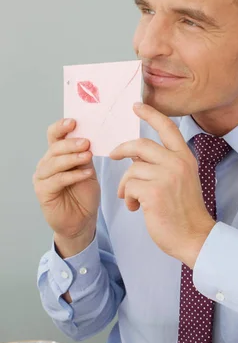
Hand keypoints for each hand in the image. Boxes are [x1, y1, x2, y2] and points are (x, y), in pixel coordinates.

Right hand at [33, 119, 100, 255]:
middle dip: (71, 143)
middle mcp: (46, 164)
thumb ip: (85, 155)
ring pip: (54, 163)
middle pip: (54, 148)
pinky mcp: (43, 192)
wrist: (82, 220)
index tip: (73, 122)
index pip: (54, 136)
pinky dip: (72, 175)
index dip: (61, 127)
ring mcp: (42, 178)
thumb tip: (90, 137)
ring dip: (72, 158)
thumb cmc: (84, 194)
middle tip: (86, 142)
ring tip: (88, 156)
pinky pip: (57, 180)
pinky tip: (86, 174)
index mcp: (57, 155)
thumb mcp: (88, 170)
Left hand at [109, 103, 214, 267]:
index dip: (151, 114)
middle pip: (141, 144)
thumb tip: (135, 154)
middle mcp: (177, 162)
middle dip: (122, 149)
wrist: (194, 236)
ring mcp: (166, 176)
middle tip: (113, 155)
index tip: (137, 105)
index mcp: (185, 158)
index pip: (167, 128)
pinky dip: (129, 197)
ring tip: (132, 199)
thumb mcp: (181, 180)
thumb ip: (164, 164)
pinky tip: (136, 208)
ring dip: (127, 185)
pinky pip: (130, 186)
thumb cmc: (185, 212)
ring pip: (132, 168)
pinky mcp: (154, 192)